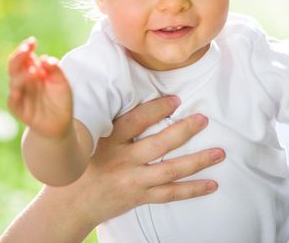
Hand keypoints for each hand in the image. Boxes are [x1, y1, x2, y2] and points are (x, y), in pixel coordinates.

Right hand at [7, 38, 72, 138]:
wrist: (60, 123)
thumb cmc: (60, 99)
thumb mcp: (62, 83)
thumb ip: (55, 70)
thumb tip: (45, 59)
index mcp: (32, 70)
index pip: (25, 56)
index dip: (26, 48)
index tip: (32, 42)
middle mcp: (24, 81)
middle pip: (15, 65)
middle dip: (19, 56)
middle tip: (27, 49)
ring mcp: (20, 94)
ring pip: (14, 82)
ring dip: (21, 76)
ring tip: (34, 72)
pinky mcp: (19, 110)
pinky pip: (12, 102)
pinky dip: (14, 97)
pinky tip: (18, 92)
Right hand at [7, 96, 225, 242]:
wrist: (69, 204)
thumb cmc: (79, 163)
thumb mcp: (87, 136)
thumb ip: (106, 116)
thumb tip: (121, 85)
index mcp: (108, 140)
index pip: (135, 121)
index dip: (157, 109)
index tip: (175, 99)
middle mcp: (121, 160)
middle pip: (159, 145)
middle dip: (184, 131)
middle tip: (203, 119)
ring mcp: (132, 181)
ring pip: (170, 170)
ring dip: (197, 161)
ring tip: (219, 152)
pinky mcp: (139, 198)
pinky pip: (170, 194)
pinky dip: (192, 189)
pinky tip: (212, 184)